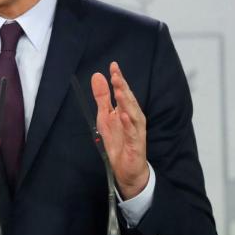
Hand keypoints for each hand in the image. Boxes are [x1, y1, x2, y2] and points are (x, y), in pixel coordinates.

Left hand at [90, 61, 148, 199]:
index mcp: (126, 110)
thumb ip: (102, 97)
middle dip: (123, 87)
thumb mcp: (104, 117)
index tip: (113, 65)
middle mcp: (133, 118)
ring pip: (133, 114)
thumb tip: (98, 75)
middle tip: (116, 75)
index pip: (123, 92)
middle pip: (129, 100)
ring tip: (120, 91)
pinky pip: (133, 133)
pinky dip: (129, 124)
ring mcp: (136, 131)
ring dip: (127, 103)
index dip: (119, 79)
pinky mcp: (136, 144)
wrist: (126, 169)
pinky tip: (124, 116)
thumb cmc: (118, 140)